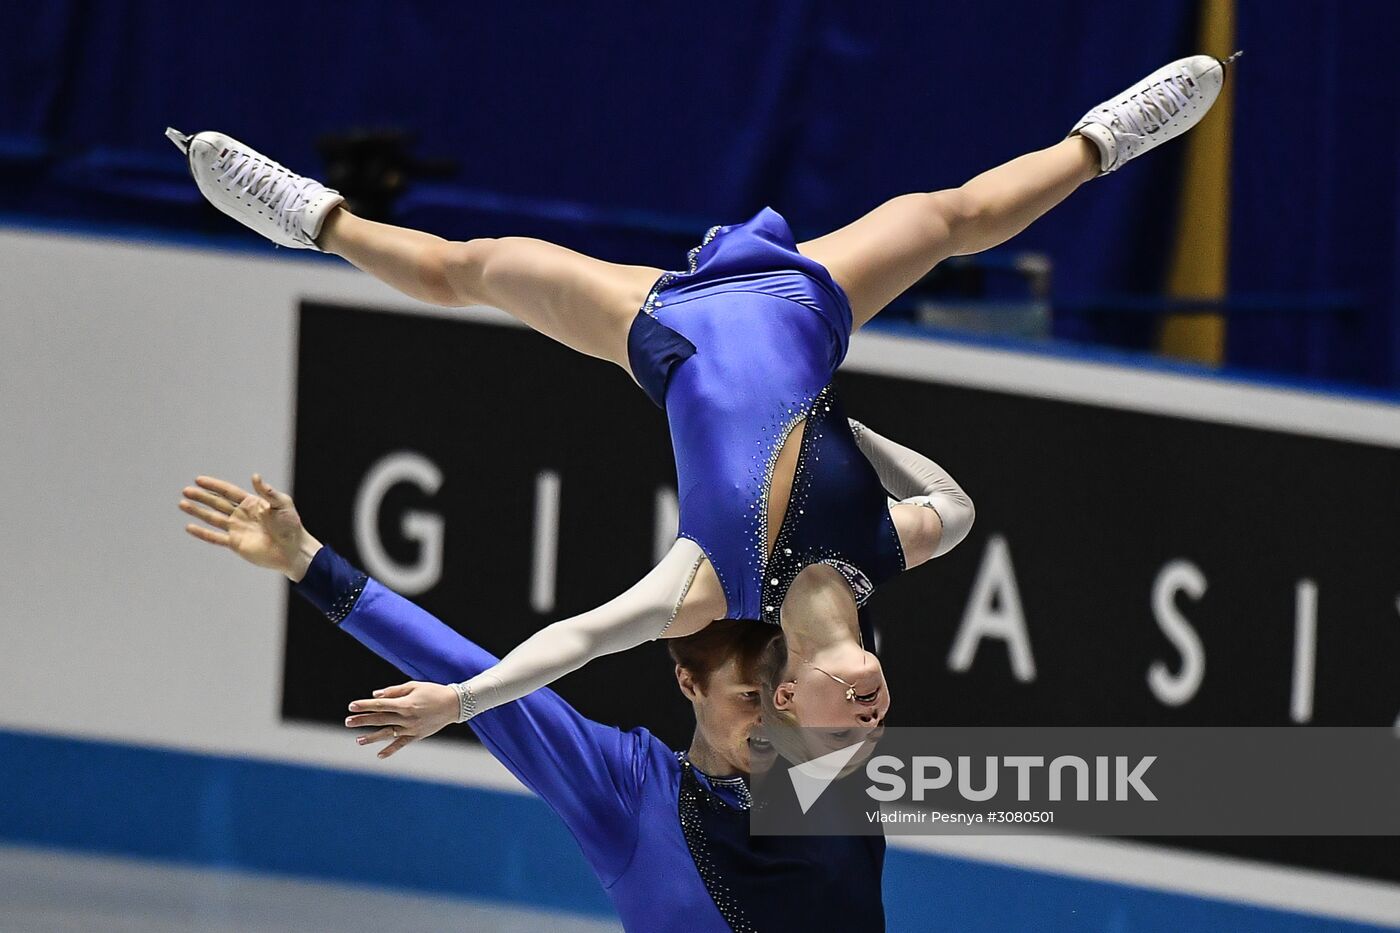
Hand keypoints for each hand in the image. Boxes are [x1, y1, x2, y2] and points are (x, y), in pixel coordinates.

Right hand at [180, 474, 321, 580]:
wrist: (293, 550)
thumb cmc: (291, 525)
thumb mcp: (282, 504)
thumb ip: (267, 492)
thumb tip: (255, 476)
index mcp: (252, 503)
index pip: (228, 491)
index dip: (214, 485)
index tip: (198, 480)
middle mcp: (241, 515)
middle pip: (217, 503)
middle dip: (201, 497)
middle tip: (185, 491)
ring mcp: (237, 529)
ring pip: (212, 518)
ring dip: (197, 512)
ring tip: (182, 504)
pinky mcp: (236, 543)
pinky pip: (215, 537)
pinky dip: (202, 533)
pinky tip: (189, 527)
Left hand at [345, 681, 459, 758]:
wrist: (453, 704)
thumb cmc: (432, 691)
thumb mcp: (414, 686)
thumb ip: (394, 691)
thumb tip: (375, 696)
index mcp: (405, 703)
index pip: (380, 705)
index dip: (365, 705)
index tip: (351, 706)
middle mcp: (406, 717)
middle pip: (380, 719)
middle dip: (363, 720)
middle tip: (348, 721)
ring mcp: (411, 728)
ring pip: (388, 733)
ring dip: (372, 737)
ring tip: (357, 740)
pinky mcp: (417, 735)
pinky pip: (401, 744)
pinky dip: (390, 750)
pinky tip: (379, 755)